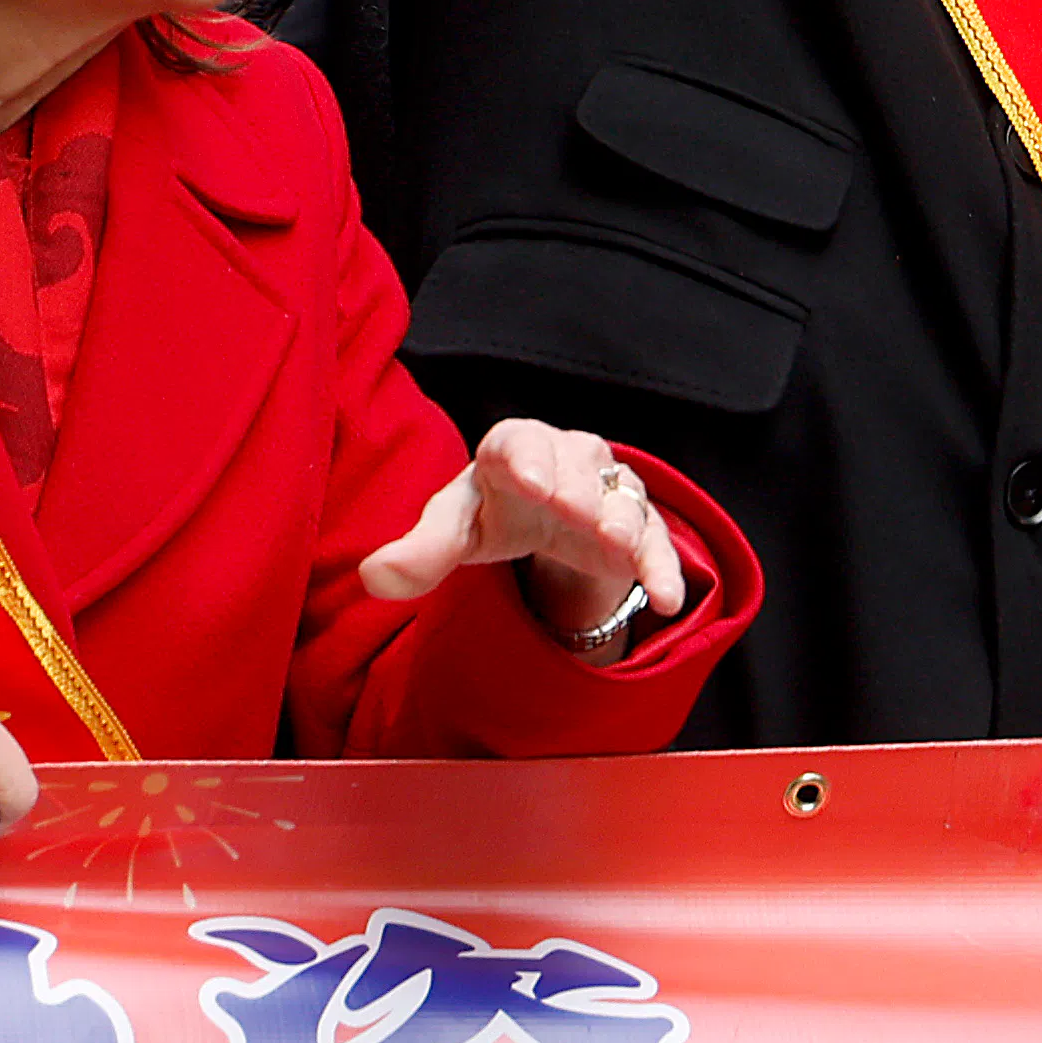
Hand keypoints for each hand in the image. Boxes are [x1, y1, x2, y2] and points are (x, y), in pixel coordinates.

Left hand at [357, 417, 688, 652]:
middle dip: (577, 487)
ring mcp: (609, 490)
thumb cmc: (493, 512)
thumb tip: (375, 575)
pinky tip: (665, 599)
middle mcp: (567, 459)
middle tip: (576, 513)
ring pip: (623, 496)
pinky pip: (656, 540)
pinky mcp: (640, 527)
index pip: (517, 443)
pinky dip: (662, 567)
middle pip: (578, 464)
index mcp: (512, 450)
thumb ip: (420, 552)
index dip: (525, 458)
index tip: (529, 482)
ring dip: (622, 519)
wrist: (545, 521)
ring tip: (617, 544)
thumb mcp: (455, 530)